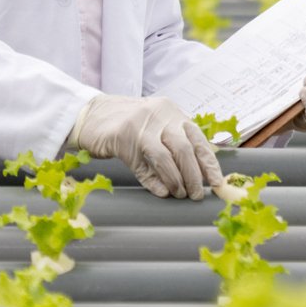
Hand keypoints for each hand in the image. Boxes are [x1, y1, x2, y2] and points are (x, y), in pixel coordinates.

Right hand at [64, 94, 223, 198]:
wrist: (88, 115)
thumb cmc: (124, 126)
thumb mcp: (153, 131)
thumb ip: (171, 148)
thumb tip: (194, 177)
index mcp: (171, 112)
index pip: (198, 138)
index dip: (209, 163)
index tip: (217, 183)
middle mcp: (159, 115)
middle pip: (185, 148)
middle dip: (195, 176)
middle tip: (196, 195)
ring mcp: (140, 124)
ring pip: (167, 156)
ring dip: (177, 180)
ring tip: (180, 194)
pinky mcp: (122, 136)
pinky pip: (144, 164)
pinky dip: (155, 181)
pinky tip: (161, 191)